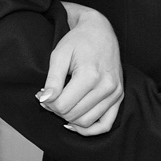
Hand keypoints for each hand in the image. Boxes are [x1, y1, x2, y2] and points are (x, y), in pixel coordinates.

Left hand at [38, 2, 123, 134]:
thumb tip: (44, 100)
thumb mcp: (59, 55)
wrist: (100, 31)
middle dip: (57, 110)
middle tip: (49, 98)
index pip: (63, 105)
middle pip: (73, 115)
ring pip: (86, 122)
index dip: (48, 103)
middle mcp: (106, 86)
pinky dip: (89, 129)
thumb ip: (52, 80)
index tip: (42, 95)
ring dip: (69, 119)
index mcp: (90, 75)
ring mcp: (115, 93)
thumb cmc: (78, 41)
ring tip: (61, 105)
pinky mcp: (119, 97)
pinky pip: (105, 124)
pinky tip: (74, 124)